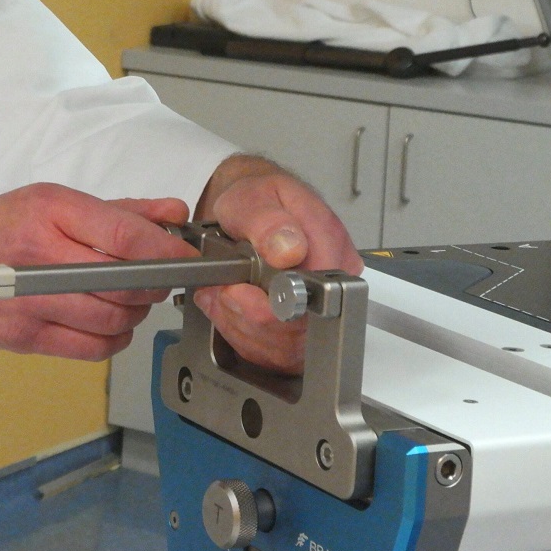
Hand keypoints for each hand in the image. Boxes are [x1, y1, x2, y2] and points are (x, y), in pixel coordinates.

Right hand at [0, 185, 195, 359]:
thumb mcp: (49, 200)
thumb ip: (116, 209)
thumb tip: (171, 212)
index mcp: (48, 211)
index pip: (125, 236)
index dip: (166, 251)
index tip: (186, 256)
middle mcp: (39, 255)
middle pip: (125, 283)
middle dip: (154, 284)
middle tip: (160, 278)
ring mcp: (31, 302)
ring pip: (113, 318)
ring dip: (136, 312)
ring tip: (130, 299)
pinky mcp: (26, 337)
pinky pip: (93, 348)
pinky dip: (114, 338)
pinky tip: (108, 323)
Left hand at [192, 158, 361, 372]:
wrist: (251, 208)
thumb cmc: (257, 200)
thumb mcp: (253, 196)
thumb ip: (267, 220)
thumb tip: (289, 248)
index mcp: (329, 244)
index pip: (316, 296)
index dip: (273, 306)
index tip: (236, 293)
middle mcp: (329, 279)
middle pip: (300, 332)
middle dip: (248, 319)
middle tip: (221, 293)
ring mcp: (317, 306)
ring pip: (284, 350)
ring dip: (240, 327)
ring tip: (221, 296)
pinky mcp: (298, 328)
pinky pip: (272, 354)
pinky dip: (240, 336)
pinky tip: (229, 308)